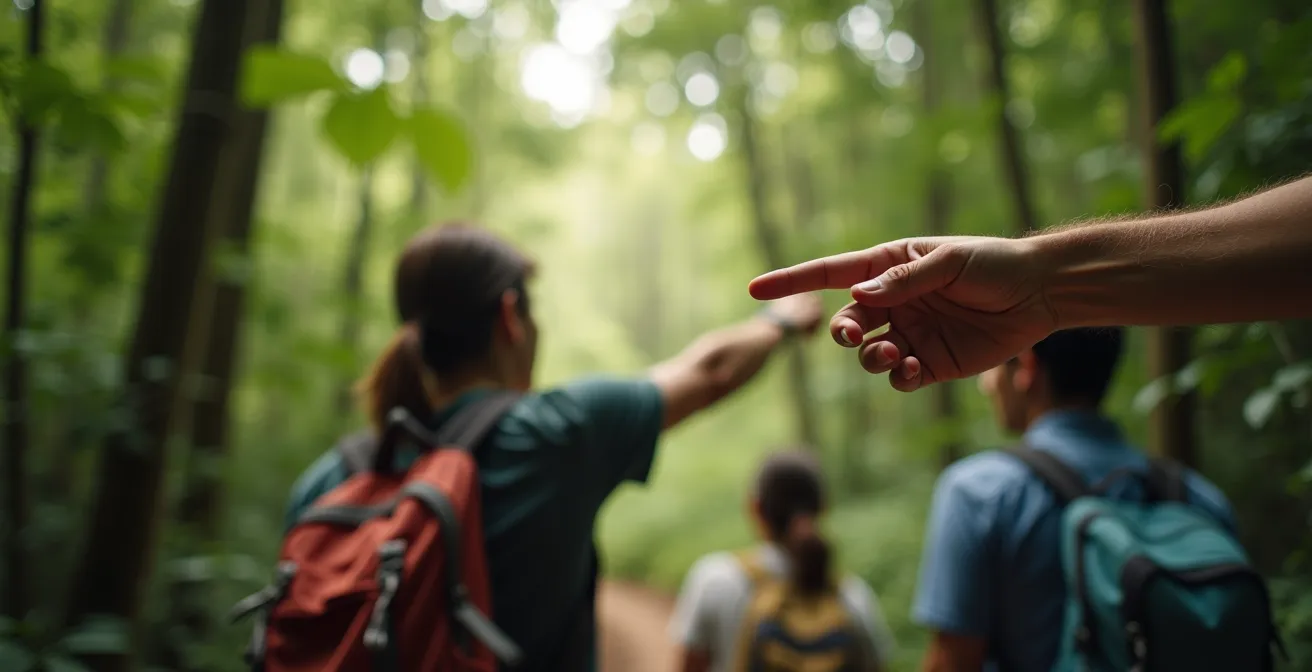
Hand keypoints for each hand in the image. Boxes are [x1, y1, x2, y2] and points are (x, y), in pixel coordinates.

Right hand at [748, 236, 1059, 390]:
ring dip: (870, 357)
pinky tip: (911, 370)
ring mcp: (909, 334)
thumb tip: (862, 294)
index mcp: (889, 267)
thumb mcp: (951, 261)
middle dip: (841, 331)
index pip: (831, 273)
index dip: (792, 280)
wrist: (1040, 293)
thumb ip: (907, 279)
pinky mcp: (930, 363)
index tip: (755, 288)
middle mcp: (893, 302)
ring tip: (891, 355)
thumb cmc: (995, 263)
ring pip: (867, 354)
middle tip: (852, 335)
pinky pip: (899, 377)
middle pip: (846, 321)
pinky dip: (897, 377)